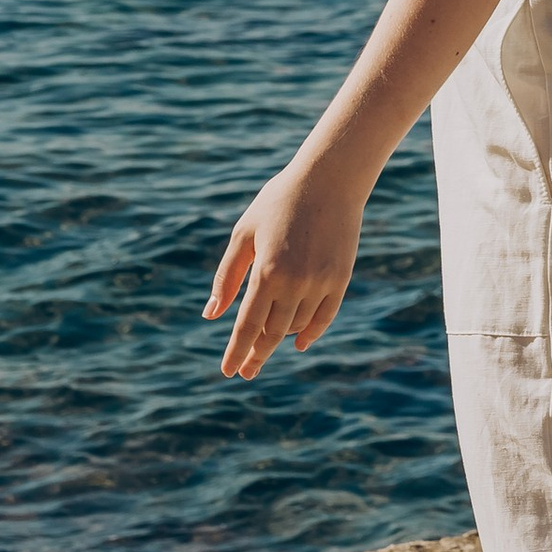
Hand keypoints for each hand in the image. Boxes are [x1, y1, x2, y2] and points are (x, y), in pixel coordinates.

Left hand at [204, 155, 364, 378]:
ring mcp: (321, 283)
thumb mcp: (244, 234)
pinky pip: (324, 317)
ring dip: (279, 338)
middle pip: (272, 334)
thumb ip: (227, 276)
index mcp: (266, 271)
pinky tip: (298, 343)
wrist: (330, 180)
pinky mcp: (340, 279)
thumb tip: (212, 315)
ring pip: (296, 327)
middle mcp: (295, 283)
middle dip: (256, 355)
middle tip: (246, 372)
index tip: (229, 372)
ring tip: (266, 343)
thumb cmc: (278, 202)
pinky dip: (310, 333)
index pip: (247, 326)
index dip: (237, 352)